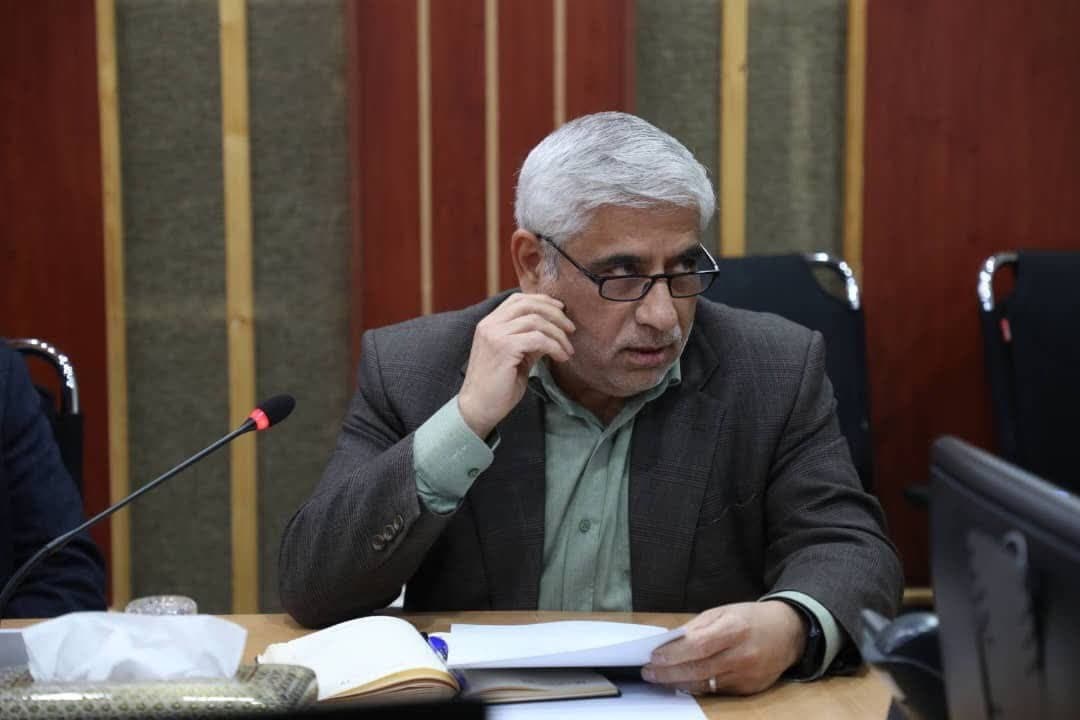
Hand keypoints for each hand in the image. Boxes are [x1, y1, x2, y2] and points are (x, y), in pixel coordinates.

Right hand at [458, 293, 574, 437]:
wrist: (477, 408)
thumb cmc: (496, 387)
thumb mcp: (515, 357)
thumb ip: (529, 341)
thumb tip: (552, 332)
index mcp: (489, 323)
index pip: (518, 299)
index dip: (542, 301)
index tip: (561, 310)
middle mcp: (489, 324)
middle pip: (529, 305)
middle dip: (555, 314)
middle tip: (571, 329)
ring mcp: (495, 335)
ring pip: (536, 321)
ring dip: (558, 334)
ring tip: (567, 350)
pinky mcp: (504, 348)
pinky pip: (538, 339)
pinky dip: (554, 346)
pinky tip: (560, 357)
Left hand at [641, 601, 807, 695]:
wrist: (788, 632)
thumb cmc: (751, 618)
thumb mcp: (723, 611)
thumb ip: (696, 628)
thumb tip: (668, 642)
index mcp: (735, 629)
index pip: (698, 646)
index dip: (673, 654)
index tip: (653, 657)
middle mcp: (743, 655)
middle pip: (699, 669)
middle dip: (669, 673)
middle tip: (649, 672)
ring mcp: (747, 675)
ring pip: (705, 684)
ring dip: (678, 682)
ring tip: (659, 678)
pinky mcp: (749, 689)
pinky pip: (716, 690)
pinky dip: (697, 686)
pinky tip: (682, 681)